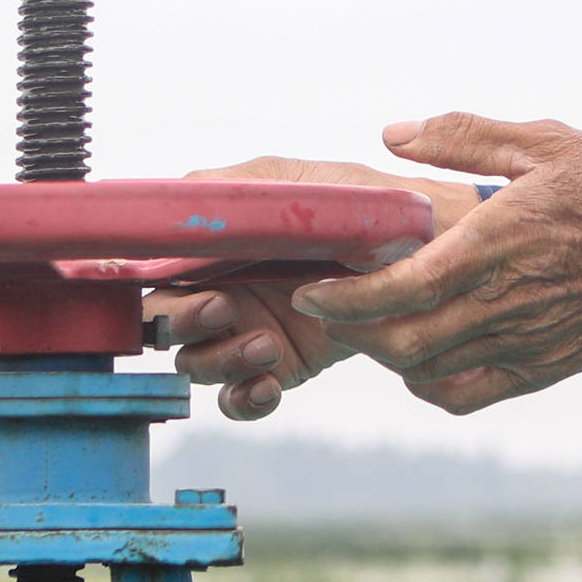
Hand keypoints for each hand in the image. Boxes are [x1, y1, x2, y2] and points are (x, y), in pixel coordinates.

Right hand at [158, 155, 488, 421]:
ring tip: (266, 345)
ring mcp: (250, 328)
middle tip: (224, 310)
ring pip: (198, 363)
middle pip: (167, 323)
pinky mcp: (282, 364)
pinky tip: (267, 386)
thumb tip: (176, 196)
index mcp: (217, 244)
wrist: (431, 253)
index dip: (150, 284)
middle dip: (183, 322)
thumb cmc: (365, 205)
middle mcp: (224, 286)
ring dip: (220, 360)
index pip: (156, 272)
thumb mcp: (299, 184)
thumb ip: (233, 189)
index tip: (171, 283)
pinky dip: (244, 398)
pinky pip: (241, 394)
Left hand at [285, 113, 581, 416]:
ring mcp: (521, 342)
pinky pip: (465, 394)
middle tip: (332, 304)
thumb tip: (393, 134)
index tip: (312, 288)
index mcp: (497, 242)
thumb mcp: (546, 141)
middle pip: (400, 341)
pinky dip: (428, 385)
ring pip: (425, 370)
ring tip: (370, 322)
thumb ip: (465, 134)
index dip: (345, 297)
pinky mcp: (540, 369)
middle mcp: (503, 302)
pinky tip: (419, 360)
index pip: (401, 287)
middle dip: (352, 329)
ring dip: (384, 352)